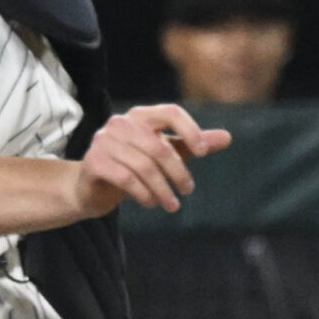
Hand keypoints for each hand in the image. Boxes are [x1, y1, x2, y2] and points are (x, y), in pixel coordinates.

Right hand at [72, 104, 230, 216]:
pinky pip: (126, 178)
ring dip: (162, 189)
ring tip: (172, 205)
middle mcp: (119, 123)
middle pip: (159, 146)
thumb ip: (191, 145)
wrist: (91, 188)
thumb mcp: (164, 155)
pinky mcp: (93, 162)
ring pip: (143, 166)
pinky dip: (143, 193)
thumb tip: (227, 138)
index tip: (205, 153)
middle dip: (178, 172)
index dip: (190, 130)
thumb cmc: (131, 167)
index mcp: (140, 116)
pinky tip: (151, 203)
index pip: (170, 113)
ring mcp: (103, 142)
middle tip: (188, 190)